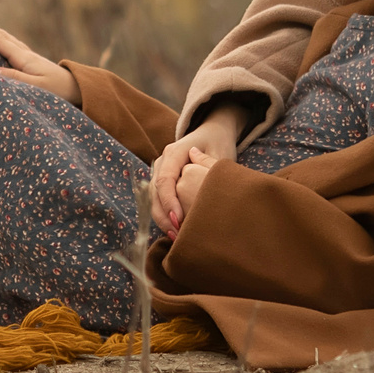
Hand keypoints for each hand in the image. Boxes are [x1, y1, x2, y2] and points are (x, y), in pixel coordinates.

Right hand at [0, 11, 81, 106]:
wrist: (78, 89)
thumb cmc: (58, 91)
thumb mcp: (36, 87)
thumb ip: (15, 78)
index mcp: (24, 58)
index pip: (0, 41)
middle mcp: (25, 54)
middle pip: (1, 35)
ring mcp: (29, 57)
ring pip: (6, 39)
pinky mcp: (31, 62)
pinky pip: (11, 46)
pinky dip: (1, 38)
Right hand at [150, 104, 242, 235]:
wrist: (212, 133)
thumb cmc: (218, 143)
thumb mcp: (219, 154)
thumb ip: (210, 169)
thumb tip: (202, 186)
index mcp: (173, 153)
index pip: (164, 180)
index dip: (168, 202)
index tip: (178, 220)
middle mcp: (162, 162)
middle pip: (154, 193)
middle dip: (164, 216)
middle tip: (177, 236)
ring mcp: (160, 172)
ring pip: (153, 199)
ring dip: (162, 220)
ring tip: (177, 239)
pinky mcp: (163, 183)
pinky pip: (159, 202)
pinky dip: (165, 218)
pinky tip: (176, 233)